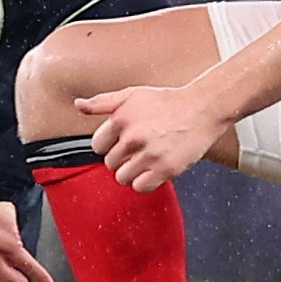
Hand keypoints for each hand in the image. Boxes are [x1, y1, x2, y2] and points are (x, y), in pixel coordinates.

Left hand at [78, 83, 224, 193]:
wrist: (202, 108)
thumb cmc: (167, 101)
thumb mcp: (132, 95)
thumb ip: (103, 102)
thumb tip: (78, 105)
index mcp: (121, 119)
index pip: (97, 146)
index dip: (110, 145)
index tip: (124, 141)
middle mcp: (133, 137)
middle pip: (110, 163)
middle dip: (122, 158)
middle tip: (140, 148)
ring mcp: (150, 154)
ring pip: (122, 178)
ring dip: (131, 172)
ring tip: (146, 160)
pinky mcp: (166, 168)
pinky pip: (140, 187)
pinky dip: (144, 182)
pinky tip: (153, 170)